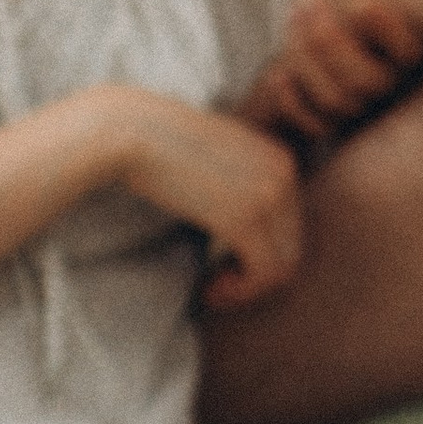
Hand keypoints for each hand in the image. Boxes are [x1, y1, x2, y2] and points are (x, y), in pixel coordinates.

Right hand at [113, 91, 305, 309]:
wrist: (131, 131)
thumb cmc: (160, 147)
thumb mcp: (217, 160)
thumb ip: (242, 188)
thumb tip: (250, 239)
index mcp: (281, 159)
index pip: (292, 226)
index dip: (259, 254)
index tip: (223, 265)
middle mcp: (285, 174)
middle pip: (291, 247)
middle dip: (256, 274)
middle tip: (216, 283)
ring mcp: (270, 195)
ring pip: (282, 266)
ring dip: (247, 288)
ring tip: (212, 288)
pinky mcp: (245, 219)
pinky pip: (263, 274)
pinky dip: (239, 292)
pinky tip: (208, 289)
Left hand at [249, 0, 422, 142]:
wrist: (361, 50)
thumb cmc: (378, 4)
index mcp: (417, 52)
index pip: (411, 52)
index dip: (386, 30)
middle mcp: (395, 86)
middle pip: (368, 81)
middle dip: (332, 43)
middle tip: (308, 2)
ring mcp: (366, 108)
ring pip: (338, 101)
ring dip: (308, 64)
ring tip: (291, 23)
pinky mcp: (337, 123)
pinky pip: (317, 126)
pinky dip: (295, 104)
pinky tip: (278, 75)